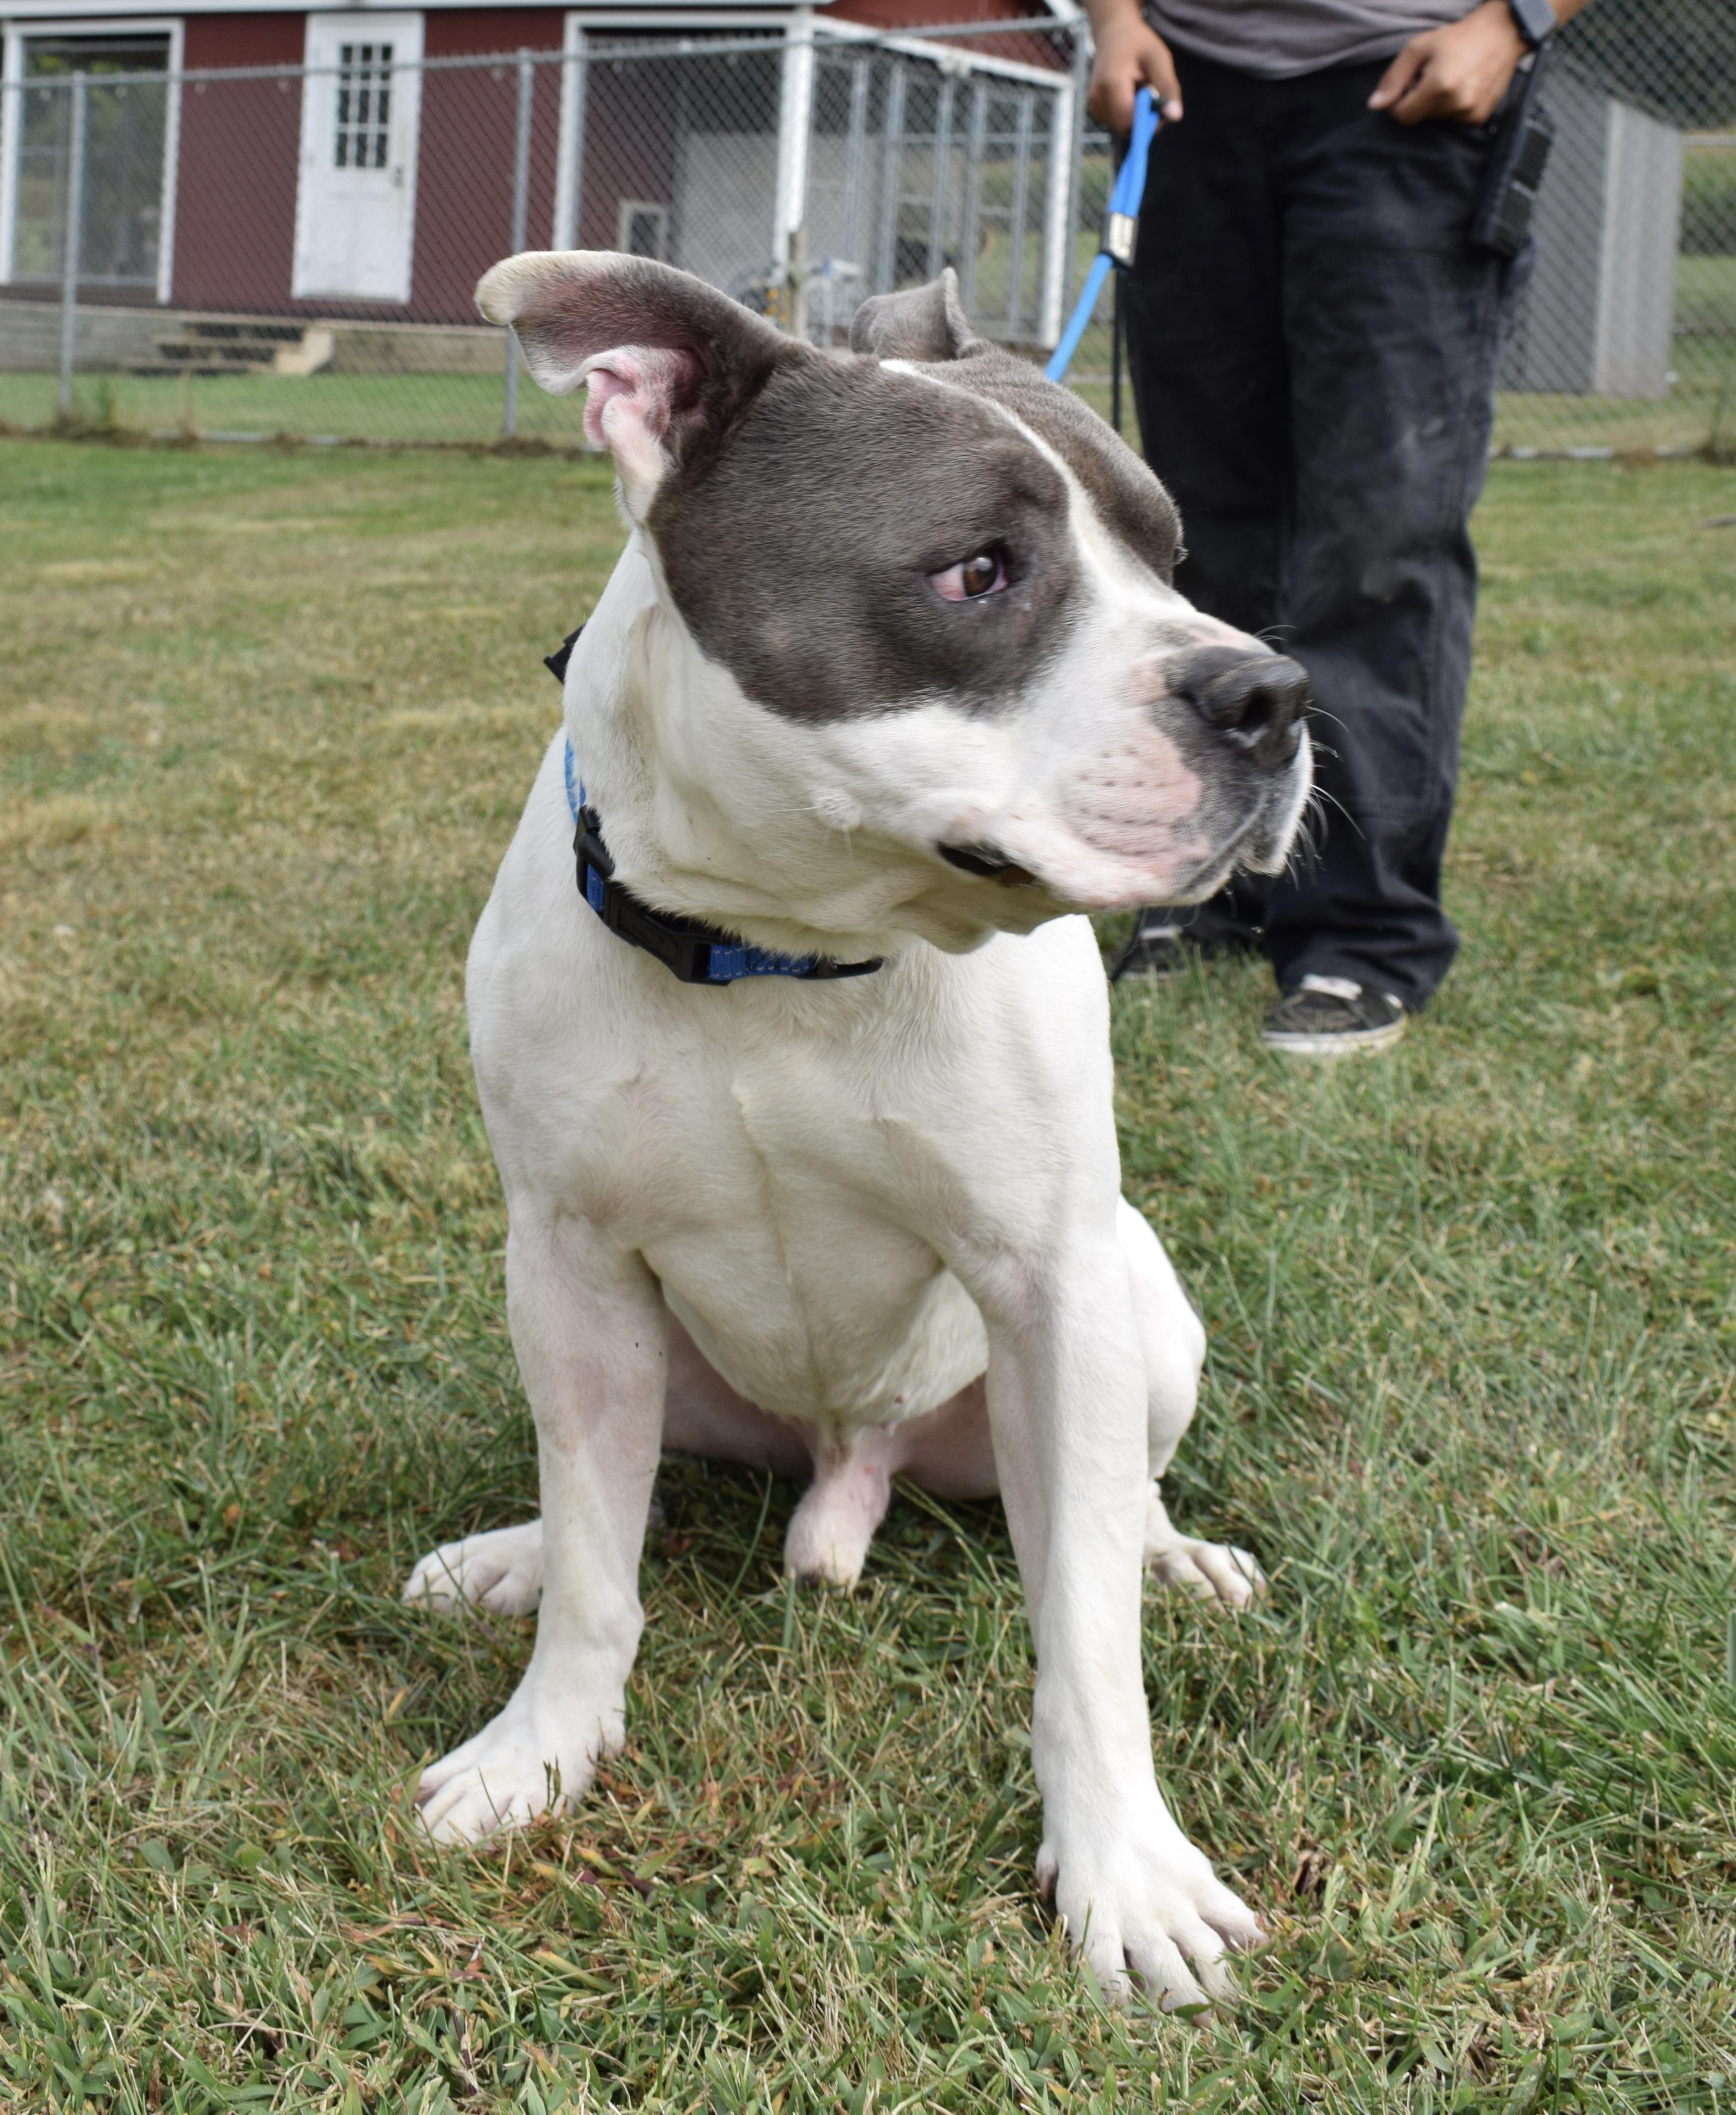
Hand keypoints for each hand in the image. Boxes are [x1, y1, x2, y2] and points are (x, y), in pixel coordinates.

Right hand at [1086, 0, 1181, 131]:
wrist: (1113, 35)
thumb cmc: (1138, 45)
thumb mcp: (1158, 59)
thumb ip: (1167, 87)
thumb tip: (1175, 116)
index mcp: (1111, 84)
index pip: (1130, 122)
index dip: (1149, 120)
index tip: (1159, 104)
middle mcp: (1097, 99)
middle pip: (1127, 128)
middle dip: (1145, 117)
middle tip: (1151, 92)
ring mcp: (1094, 106)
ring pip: (1124, 127)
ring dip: (1138, 114)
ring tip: (1138, 88)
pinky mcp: (1096, 110)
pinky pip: (1119, 122)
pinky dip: (1129, 113)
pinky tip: (1130, 93)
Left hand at [1369, 0, 1526, 125]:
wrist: (1501, 34)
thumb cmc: (1456, 38)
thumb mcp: (1419, 48)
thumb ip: (1394, 77)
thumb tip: (1374, 105)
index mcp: (1438, 87)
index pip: (1402, 115)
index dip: (1398, 101)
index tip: (1408, 84)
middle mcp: (1455, 104)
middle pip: (1419, 117)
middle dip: (1419, 99)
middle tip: (1432, 75)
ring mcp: (1469, 113)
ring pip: (1436, 120)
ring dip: (1436, 104)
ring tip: (1450, 78)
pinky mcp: (1479, 118)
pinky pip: (1453, 120)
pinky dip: (1452, 107)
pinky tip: (1462, 86)